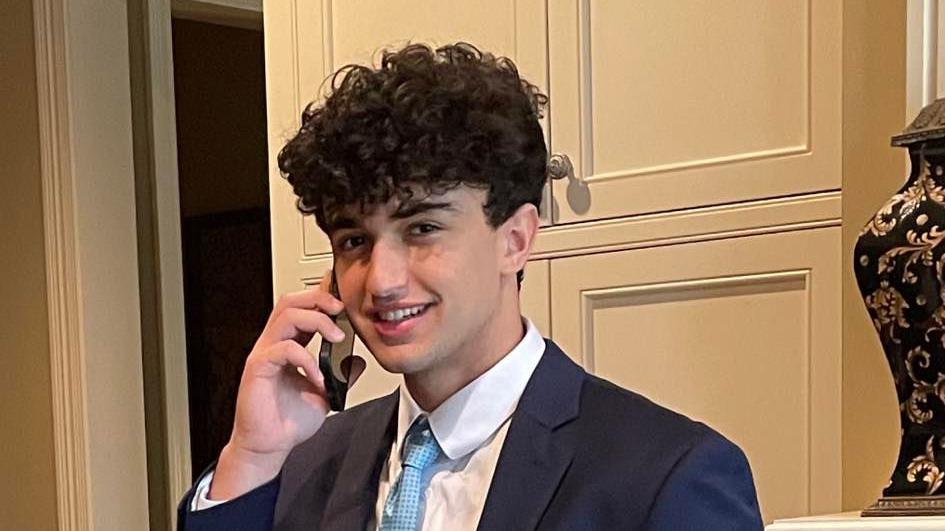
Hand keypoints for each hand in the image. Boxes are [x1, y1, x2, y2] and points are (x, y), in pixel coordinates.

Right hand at [209, 271, 364, 499]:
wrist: (270, 447)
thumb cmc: (288, 421)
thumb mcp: (326, 394)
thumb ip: (341, 375)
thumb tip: (358, 360)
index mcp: (288, 345)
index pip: (301, 309)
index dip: (320, 297)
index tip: (342, 296)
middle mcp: (273, 344)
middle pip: (290, 302)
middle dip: (318, 299)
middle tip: (341, 309)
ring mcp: (264, 354)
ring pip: (286, 316)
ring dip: (316, 320)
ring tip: (336, 336)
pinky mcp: (257, 368)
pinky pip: (282, 349)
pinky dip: (305, 358)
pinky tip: (318, 376)